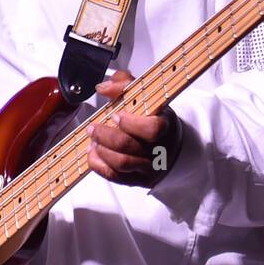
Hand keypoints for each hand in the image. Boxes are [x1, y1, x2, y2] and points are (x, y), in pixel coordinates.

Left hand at [87, 68, 181, 188]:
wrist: (170, 145)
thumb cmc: (155, 117)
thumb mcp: (146, 96)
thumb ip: (124, 84)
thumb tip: (103, 87)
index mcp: (165, 125)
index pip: (153, 129)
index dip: (131, 123)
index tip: (116, 115)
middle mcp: (159, 149)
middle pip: (129, 147)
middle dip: (105, 136)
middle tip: (93, 128)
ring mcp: (149, 167)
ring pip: (121, 163)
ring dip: (101, 150)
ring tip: (93, 140)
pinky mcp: (138, 180)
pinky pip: (115, 177)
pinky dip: (99, 165)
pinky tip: (93, 153)